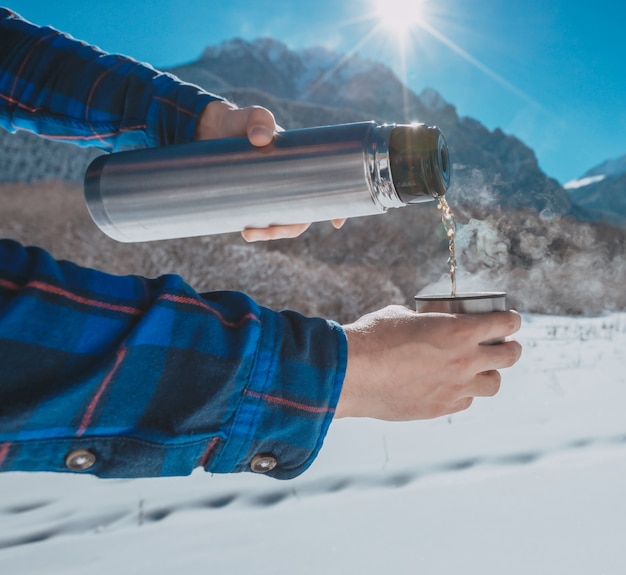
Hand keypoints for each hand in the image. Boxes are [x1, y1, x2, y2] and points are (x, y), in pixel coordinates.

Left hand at [196, 100, 344, 240]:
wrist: (210, 129)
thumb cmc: (240, 121)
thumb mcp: (251, 116)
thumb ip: (257, 120)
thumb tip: (261, 139)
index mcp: (300, 166)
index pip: (324, 189)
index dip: (336, 207)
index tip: (337, 222)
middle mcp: (288, 183)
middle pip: (300, 215)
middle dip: (289, 229)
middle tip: (269, 231)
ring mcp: (269, 194)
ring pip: (279, 221)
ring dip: (269, 234)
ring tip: (247, 234)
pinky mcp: (250, 200)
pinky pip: (259, 221)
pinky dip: (256, 231)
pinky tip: (243, 231)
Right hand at [335, 306, 521, 420]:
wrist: (352, 372)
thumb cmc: (373, 338)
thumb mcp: (402, 316)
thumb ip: (425, 320)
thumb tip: (427, 321)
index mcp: (458, 330)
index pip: (504, 323)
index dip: (512, 320)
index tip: (511, 320)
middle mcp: (464, 360)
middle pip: (509, 357)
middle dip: (511, 349)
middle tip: (506, 346)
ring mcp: (454, 388)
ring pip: (493, 384)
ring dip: (489, 374)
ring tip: (478, 370)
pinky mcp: (440, 408)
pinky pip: (465, 401)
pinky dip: (463, 392)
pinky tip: (449, 386)